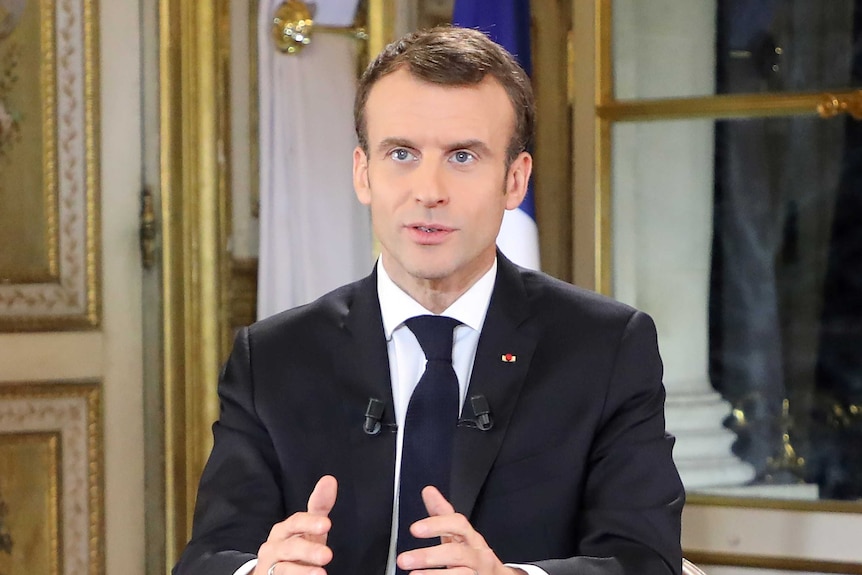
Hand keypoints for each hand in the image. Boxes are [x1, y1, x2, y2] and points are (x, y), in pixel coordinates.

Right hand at [254, 475, 337, 574]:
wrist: (272, 573)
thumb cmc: (296, 546)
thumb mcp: (309, 527)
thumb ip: (319, 505)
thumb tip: (329, 479)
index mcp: (284, 530)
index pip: (296, 522)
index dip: (310, 523)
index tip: (327, 525)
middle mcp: (274, 547)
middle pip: (291, 547)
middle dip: (309, 551)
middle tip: (328, 555)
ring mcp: (270, 567)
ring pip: (283, 569)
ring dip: (302, 572)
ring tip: (321, 574)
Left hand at [396, 486, 524, 574]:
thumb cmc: (473, 555)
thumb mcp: (459, 534)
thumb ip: (442, 514)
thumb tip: (428, 491)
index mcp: (470, 537)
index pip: (458, 524)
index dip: (436, 525)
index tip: (414, 529)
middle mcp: (477, 555)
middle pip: (456, 553)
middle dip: (428, 556)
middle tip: (404, 559)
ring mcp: (479, 572)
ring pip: (461, 574)